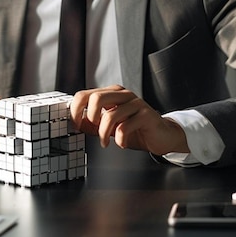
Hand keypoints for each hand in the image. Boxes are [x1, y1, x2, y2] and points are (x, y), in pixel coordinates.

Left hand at [70, 85, 188, 154]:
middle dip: (90, 117)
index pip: (85, 94)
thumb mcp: (110, 126)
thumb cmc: (135, 129)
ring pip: (110, 115)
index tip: (75, 124)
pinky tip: (122, 143)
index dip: (75, 110)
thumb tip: (76, 124)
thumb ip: (93, 124)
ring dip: (104, 134)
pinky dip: (120, 139)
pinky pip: (125, 127)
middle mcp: (123, 95)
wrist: (161, 136)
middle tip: (93, 130)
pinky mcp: (146, 115)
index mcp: (112, 93)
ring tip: (105, 142)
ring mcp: (135, 103)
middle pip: (96, 98)